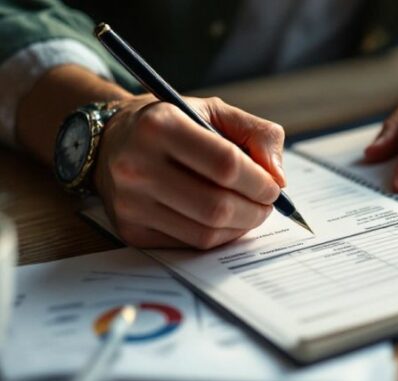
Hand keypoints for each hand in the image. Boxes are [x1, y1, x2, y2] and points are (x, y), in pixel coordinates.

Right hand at [94, 95, 285, 248]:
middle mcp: (137, 165)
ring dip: (241, 227)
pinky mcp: (131, 230)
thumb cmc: (173, 125)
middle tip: (266, 204)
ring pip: (206, 232)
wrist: (112, 142)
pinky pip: (190, 244)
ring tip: (249, 211)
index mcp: (159, 125)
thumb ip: (257, 134)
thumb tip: (278, 177)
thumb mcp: (214, 112)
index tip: (273, 187)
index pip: (225, 164)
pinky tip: (223, 220)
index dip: (259, 181)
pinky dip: (219, 236)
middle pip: (217, 206)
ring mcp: (130, 202)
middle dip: (255, 210)